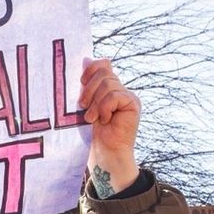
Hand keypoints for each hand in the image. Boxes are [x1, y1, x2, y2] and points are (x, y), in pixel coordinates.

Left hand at [79, 58, 139, 195]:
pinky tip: (104, 120)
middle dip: (89, 89)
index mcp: (108, 88)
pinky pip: (114, 95)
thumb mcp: (85, 105)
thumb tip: (86, 59)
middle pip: (104, 73)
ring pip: (108, 84)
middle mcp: (120, 90)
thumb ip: (87, 84)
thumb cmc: (91, 133)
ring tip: (92, 118)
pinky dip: (104, 108)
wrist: (104, 154)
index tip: (80, 81)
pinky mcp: (133, 104)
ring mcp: (127, 96)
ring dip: (95, 103)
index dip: (90, 69)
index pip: (103, 65)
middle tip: (83, 106)